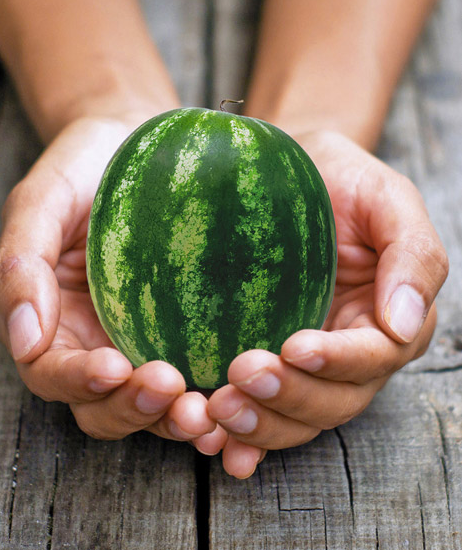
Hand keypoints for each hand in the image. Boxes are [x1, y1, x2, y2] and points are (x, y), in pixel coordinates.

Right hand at [0, 117, 215, 442]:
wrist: (136, 143)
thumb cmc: (80, 170)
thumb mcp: (39, 204)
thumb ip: (20, 267)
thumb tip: (24, 340)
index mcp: (51, 322)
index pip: (54, 373)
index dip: (80, 382)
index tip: (114, 367)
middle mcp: (95, 343)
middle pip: (103, 406)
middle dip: (133, 408)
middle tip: (170, 388)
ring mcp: (142, 342)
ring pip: (151, 406)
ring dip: (174, 417)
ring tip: (207, 407)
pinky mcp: (185, 335)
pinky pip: (196, 378)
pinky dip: (212, 399)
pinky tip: (240, 396)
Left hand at [207, 130, 448, 477]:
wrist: (290, 179)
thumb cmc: (343, 182)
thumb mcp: (387, 200)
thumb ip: (411, 255)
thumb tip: (404, 322)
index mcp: (388, 320)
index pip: (373, 356)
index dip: (338, 361)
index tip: (296, 347)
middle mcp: (352, 354)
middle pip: (332, 401)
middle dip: (289, 397)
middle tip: (241, 376)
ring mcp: (309, 368)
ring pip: (295, 419)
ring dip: (259, 424)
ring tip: (216, 409)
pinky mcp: (271, 367)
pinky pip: (260, 411)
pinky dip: (239, 437)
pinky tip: (210, 440)